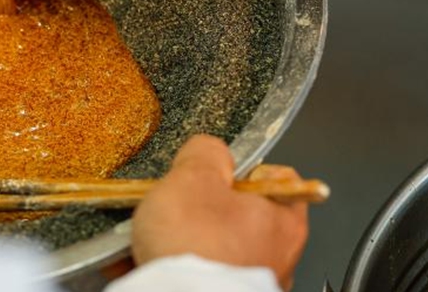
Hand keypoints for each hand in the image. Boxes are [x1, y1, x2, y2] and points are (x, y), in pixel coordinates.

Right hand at [130, 135, 308, 289]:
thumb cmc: (196, 246)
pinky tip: (143, 261)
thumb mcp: (195, 176)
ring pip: (210, 246)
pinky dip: (170, 267)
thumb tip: (208, 150)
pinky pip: (193, 275)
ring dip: (180, 240)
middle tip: (175, 203)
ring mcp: (247, 285)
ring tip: (151, 236)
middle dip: (200, 207)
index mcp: (284, 221)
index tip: (217, 170)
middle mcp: (276, 258)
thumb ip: (205, 153)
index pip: (276, 178)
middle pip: (236, 214)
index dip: (243, 167)